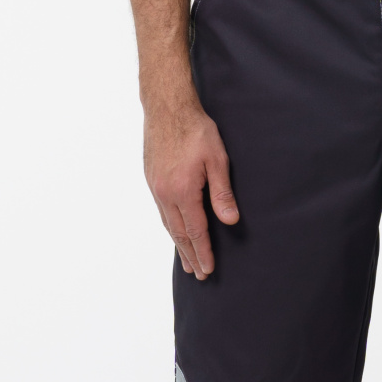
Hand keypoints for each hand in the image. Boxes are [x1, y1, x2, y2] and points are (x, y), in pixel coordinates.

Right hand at [143, 96, 238, 277]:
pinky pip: (161, 211)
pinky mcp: (151, 179)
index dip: (203, 252)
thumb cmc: (196, 130)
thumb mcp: (217, 159)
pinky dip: (169, 226)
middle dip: (190, 255)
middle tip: (197, 274)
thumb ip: (222, 193)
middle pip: (179, 233)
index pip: (196, 231)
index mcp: (182, 191)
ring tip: (185, 261)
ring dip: (178, 244)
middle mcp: (165, 194)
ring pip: (168, 224)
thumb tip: (230, 221)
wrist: (167, 107)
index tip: (208, 269)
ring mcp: (155, 187)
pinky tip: (174, 231)